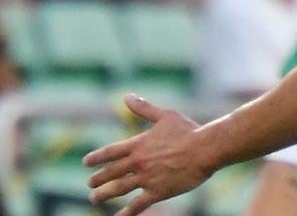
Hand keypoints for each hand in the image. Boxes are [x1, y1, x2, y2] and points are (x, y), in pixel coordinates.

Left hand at [84, 94, 213, 214]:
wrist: (205, 149)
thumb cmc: (188, 130)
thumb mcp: (165, 116)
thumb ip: (144, 109)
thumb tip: (127, 96)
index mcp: (138, 144)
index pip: (110, 152)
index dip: (96, 157)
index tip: (86, 162)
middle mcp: (138, 162)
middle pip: (110, 172)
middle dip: (98, 178)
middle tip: (90, 183)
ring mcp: (146, 178)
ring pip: (118, 189)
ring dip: (104, 195)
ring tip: (94, 198)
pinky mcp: (157, 192)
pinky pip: (137, 205)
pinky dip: (126, 213)